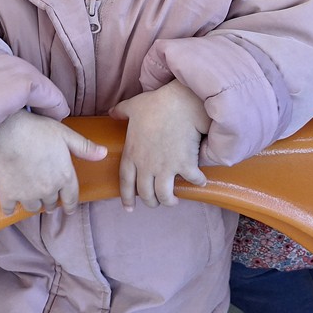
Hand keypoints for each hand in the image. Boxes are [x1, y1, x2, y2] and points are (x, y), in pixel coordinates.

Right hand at [0, 109, 106, 215]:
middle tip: (46, 195)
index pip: (71, 199)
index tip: (68, 210)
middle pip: (51, 204)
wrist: (7, 130)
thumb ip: (84, 147)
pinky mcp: (8, 194)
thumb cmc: (38, 129)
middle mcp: (48, 190)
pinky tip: (10, 204)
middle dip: (50, 201)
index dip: (70, 206)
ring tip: (30, 197)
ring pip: (33, 208)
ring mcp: (27, 194)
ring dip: (33, 204)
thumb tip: (104, 153)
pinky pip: (9, 209)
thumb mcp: (65, 134)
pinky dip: (10, 208)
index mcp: (64, 177)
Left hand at [111, 81, 208, 210]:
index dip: (127, 197)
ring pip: (164, 195)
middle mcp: (146, 165)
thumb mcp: (133, 106)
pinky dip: (197, 183)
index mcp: (132, 154)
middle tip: (157, 201)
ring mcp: (165, 167)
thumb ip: (120, 112)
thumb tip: (111, 112)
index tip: (129, 208)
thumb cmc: (156, 104)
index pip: (126, 182)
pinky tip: (200, 181)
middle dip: (151, 202)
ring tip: (174, 200)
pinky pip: (192, 181)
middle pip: (146, 194)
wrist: (180, 103)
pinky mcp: (185, 164)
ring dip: (169, 201)